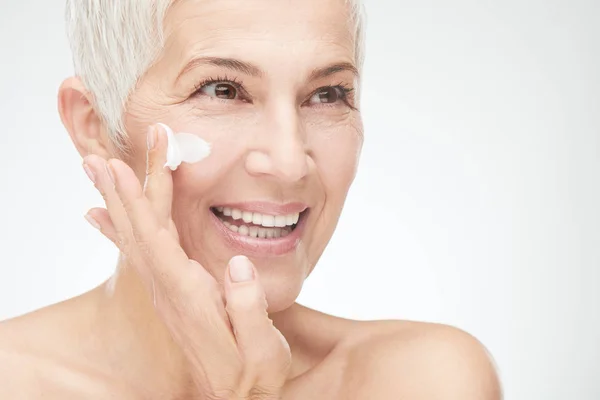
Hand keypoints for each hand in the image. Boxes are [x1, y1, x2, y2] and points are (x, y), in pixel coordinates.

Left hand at [82, 125, 290, 398]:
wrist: (238, 398)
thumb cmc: (255, 373)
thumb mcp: (263, 349)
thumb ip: (250, 307)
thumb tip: (237, 262)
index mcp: (191, 298)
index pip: (158, 242)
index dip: (141, 202)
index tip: (123, 167)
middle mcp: (171, 292)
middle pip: (139, 234)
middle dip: (122, 191)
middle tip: (99, 157)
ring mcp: (168, 293)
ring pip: (136, 240)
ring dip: (116, 204)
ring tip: (96, 173)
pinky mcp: (173, 292)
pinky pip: (142, 252)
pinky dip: (122, 229)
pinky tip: (102, 215)